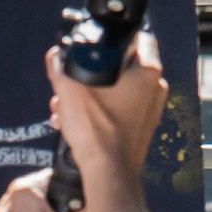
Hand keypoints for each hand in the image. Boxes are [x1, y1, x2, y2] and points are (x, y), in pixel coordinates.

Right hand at [46, 29, 167, 195]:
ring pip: (116, 89)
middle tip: (69, 84)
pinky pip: (120, 108)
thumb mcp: (69, 90)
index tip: (90, 47)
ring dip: (90, 94)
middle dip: (90, 74)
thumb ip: (60, 66)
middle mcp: (156, 87)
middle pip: (120, 65)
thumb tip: (56, 55)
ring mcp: (151, 108)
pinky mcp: (143, 126)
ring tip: (66, 107)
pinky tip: (76, 122)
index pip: (134, 36)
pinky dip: (100, 110)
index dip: (109, 39)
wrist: (108, 175)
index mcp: (148, 70)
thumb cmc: (96, 131)